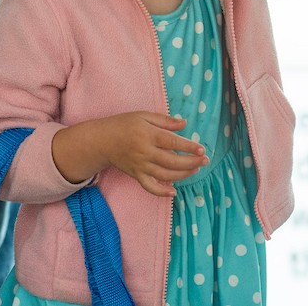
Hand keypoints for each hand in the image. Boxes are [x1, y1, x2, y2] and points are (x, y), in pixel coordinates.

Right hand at [53, 112, 208, 197]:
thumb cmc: (124, 124)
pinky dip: (161, 192)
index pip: (172, 142)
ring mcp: (140, 166)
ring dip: (183, 175)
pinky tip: (174, 191)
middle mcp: (145, 152)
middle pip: (172, 161)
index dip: (188, 147)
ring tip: (196, 170)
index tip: (202, 149)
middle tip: (205, 161)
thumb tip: (184, 124)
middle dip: (191, 163)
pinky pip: (150, 187)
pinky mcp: (136, 175)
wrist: (102, 140)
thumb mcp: (143, 116)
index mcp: (148, 134)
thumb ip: (164, 120)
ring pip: (165, 175)